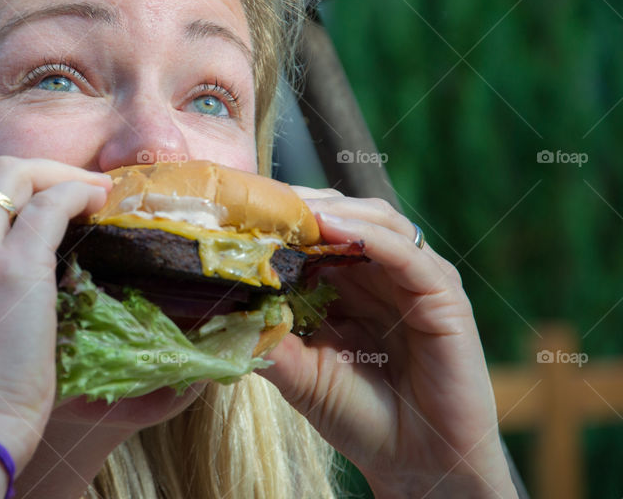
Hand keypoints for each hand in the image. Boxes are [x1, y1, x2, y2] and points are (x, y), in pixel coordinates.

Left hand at [256, 189, 516, 497]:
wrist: (419, 465)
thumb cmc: (361, 417)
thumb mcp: (301, 374)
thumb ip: (269, 339)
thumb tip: (219, 311)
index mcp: (346, 284)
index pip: (313, 232)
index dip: (278, 219)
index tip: (235, 210)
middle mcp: (380, 273)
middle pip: (343, 214)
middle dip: (301, 203)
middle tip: (259, 198)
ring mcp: (415, 279)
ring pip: (376, 221)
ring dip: (333, 211)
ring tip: (292, 209)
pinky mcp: (444, 296)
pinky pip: (407, 255)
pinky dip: (370, 236)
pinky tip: (333, 229)